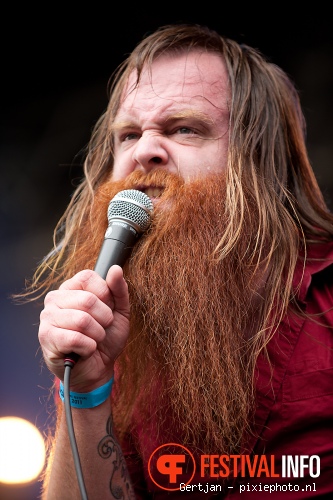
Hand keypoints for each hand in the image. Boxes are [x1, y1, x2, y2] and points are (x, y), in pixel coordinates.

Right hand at [38, 265, 129, 390]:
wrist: (99, 368)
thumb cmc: (107, 338)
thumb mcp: (120, 312)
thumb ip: (119, 289)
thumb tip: (116, 269)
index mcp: (71, 287)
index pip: (87, 277)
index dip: (105, 294)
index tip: (107, 309)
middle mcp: (55, 298)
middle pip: (87, 300)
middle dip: (104, 319)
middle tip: (101, 329)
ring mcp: (48, 317)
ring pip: (82, 320)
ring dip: (97, 335)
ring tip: (93, 340)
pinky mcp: (46, 337)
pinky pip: (75, 339)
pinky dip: (88, 347)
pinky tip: (84, 350)